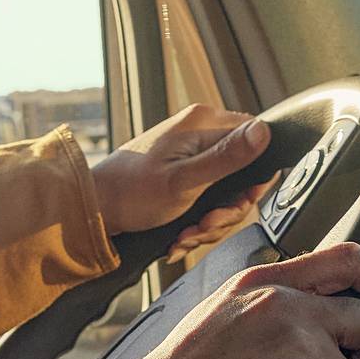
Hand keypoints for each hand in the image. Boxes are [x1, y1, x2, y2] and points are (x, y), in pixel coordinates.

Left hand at [88, 103, 276, 256]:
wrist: (95, 210)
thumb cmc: (131, 193)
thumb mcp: (185, 180)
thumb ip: (226, 158)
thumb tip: (264, 132)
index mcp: (203, 123)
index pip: (255, 140)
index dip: (253, 179)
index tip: (236, 204)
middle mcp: (200, 134)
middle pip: (241, 174)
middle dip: (225, 210)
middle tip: (204, 225)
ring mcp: (191, 155)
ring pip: (224, 193)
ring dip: (208, 223)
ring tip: (185, 235)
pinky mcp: (183, 174)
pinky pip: (207, 200)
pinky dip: (196, 222)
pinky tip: (179, 234)